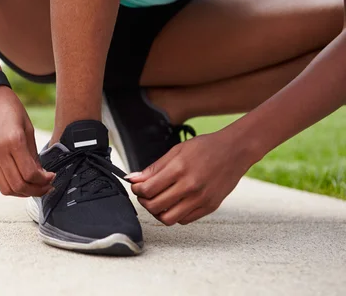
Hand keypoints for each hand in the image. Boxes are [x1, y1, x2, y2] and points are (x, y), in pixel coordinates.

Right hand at [0, 86, 54, 196]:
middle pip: (18, 186)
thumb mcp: (27, 128)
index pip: (30, 174)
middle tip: (46, 187)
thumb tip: (41, 175)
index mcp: (13, 141)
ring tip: (34, 186)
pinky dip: (10, 184)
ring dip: (22, 192)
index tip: (51, 178)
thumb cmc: (9, 107)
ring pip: (5, 188)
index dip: (44, 181)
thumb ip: (33, 154)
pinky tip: (20, 179)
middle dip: (35, 190)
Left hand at [127, 131, 254, 225]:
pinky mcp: (210, 207)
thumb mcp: (176, 151)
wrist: (236, 150)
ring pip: (168, 219)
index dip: (137, 190)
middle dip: (144, 202)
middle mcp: (190, 186)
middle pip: (155, 206)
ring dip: (158, 212)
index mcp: (179, 169)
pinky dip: (174, 215)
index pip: (148, 189)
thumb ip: (154, 168)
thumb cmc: (205, 147)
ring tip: (158, 201)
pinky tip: (174, 203)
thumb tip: (132, 179)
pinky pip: (184, 220)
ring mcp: (202, 199)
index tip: (136, 186)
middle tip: (144, 195)